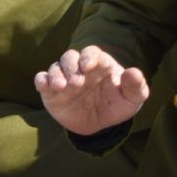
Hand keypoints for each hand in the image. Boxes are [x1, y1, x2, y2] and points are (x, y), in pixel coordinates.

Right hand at [34, 45, 149, 135]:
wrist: (99, 124)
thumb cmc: (117, 104)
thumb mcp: (131, 98)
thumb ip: (135, 86)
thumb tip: (135, 72)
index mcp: (99, 64)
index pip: (91, 53)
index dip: (88, 56)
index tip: (88, 66)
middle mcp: (79, 68)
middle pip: (70, 57)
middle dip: (71, 66)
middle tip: (76, 82)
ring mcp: (64, 78)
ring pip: (55, 67)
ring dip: (56, 74)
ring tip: (61, 86)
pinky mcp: (51, 91)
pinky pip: (42, 80)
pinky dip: (41, 80)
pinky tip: (43, 86)